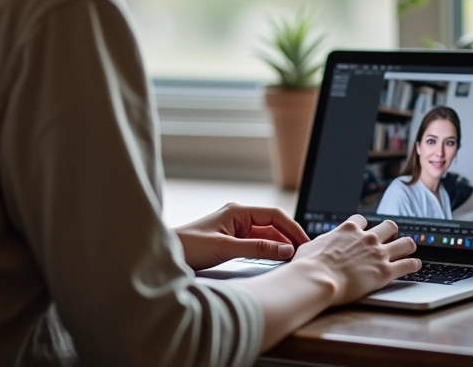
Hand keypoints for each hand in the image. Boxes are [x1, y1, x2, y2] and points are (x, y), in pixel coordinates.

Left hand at [174, 202, 309, 270]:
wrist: (166, 254)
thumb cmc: (190, 246)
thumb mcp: (226, 248)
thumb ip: (257, 248)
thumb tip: (286, 249)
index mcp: (238, 211)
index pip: (274, 215)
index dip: (292, 228)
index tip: (305, 243)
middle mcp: (238, 217)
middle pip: (272, 225)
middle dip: (288, 237)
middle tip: (304, 254)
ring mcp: (235, 229)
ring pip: (265, 235)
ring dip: (279, 245)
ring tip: (294, 259)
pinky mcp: (231, 242)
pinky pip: (256, 244)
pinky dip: (268, 251)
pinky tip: (276, 260)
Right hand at [292, 215, 419, 305]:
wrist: (318, 278)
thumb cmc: (309, 265)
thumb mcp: (310, 246)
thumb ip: (319, 245)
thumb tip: (311, 248)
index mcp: (347, 229)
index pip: (362, 220)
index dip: (364, 226)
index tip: (365, 232)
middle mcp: (366, 237)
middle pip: (388, 226)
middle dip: (391, 231)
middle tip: (391, 238)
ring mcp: (378, 253)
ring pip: (404, 242)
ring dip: (408, 244)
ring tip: (410, 248)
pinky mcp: (385, 271)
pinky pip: (408, 264)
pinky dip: (414, 264)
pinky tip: (417, 265)